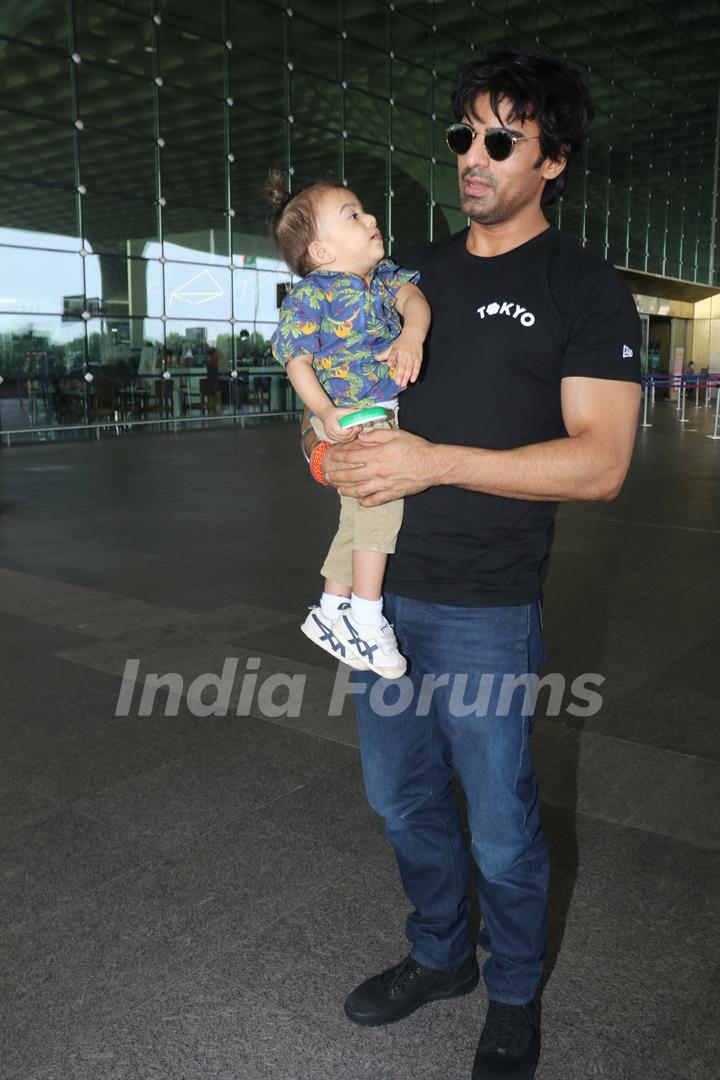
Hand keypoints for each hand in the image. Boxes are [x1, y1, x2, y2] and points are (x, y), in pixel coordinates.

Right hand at [318, 405, 360, 443]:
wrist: (325, 415)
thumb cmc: (334, 412)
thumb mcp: (342, 410)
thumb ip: (351, 411)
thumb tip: (361, 411)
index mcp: (332, 425)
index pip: (342, 432)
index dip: (351, 431)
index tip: (356, 426)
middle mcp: (330, 433)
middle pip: (345, 437)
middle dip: (353, 433)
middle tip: (358, 427)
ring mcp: (331, 437)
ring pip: (345, 440)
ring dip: (352, 436)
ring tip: (355, 429)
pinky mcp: (333, 439)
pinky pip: (343, 441)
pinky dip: (349, 437)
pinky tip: (351, 432)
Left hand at [324, 426, 438, 504]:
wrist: (433, 465)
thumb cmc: (416, 448)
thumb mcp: (396, 434)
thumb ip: (376, 435)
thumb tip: (360, 437)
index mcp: (378, 455)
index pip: (351, 456)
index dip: (339, 455)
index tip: (332, 455)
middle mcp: (378, 471)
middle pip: (350, 475)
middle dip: (336, 474)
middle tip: (327, 474)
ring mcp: (384, 484)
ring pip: (359, 490)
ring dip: (346, 490)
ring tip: (338, 489)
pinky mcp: (392, 494)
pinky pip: (374, 501)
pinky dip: (365, 502)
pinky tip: (359, 501)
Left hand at [375, 330, 423, 389]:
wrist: (414, 334)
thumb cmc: (401, 342)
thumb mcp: (392, 346)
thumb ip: (385, 354)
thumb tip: (376, 358)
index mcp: (396, 349)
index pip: (393, 355)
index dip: (391, 360)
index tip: (389, 365)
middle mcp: (404, 353)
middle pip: (402, 365)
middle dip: (400, 374)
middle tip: (397, 383)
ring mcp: (412, 356)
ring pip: (409, 367)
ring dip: (406, 376)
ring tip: (403, 384)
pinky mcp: (418, 358)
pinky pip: (417, 367)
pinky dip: (415, 374)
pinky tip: (412, 380)